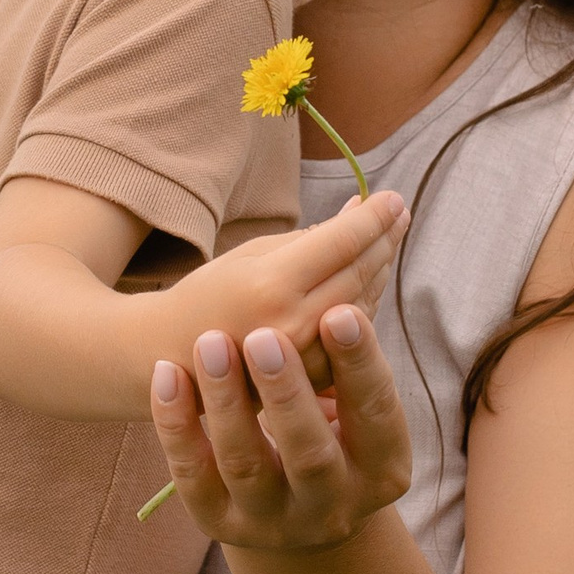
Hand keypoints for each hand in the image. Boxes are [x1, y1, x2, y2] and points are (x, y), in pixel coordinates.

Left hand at [150, 303, 413, 553]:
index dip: (360, 364)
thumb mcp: (353, 409)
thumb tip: (352, 282)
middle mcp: (331, 505)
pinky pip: (191, 474)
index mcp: (381, 470)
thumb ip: (348, 363)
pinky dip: (175, 424)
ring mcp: (271, 520)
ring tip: (210, 342)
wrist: (292, 512)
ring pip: (245, 463)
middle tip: (265, 334)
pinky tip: (166, 373)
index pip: (376, 415)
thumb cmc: (329, 430)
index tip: (340, 311)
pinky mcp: (215, 521)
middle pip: (310, 452)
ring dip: (226, 400)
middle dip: (287, 392)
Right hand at [151, 192, 408, 391]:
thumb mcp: (249, 254)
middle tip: (398, 212)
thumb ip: (309, 237)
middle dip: (384, 238)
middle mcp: (295, 323)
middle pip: (360, 272)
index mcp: (272, 285)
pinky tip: (368, 275)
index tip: (393, 196)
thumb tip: (359, 211)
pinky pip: (353, 330)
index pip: (342, 242)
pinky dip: (364, 298)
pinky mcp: (314, 378)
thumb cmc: (209, 295)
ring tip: (387, 237)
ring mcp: (308, 357)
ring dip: (379, 266)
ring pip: (364, 301)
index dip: (373, 217)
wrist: (174, 358)